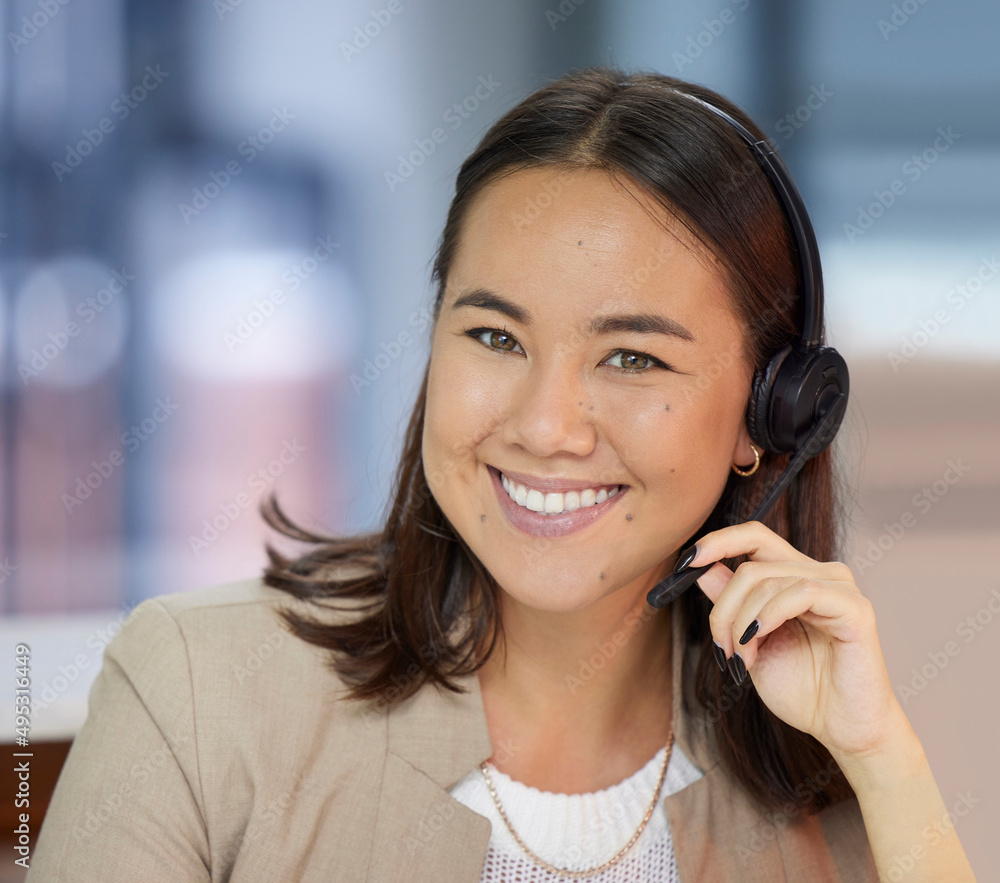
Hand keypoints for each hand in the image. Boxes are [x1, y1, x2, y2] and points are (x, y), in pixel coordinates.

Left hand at [689, 520, 912, 761]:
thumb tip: (701, 568)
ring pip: (767, 580)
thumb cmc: (802, 689)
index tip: (686, 561)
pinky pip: (801, 592)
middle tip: (721, 648)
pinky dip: (769, 615)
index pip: (755, 537)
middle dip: (723, 608)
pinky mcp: (855, 608)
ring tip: (743, 659)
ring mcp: (840, 587)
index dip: (719, 541)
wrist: (843, 730)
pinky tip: (758, 639)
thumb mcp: (751, 642)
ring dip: (741, 622)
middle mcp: (820, 574)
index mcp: (795, 577)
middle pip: (751, 564)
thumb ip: (732, 603)